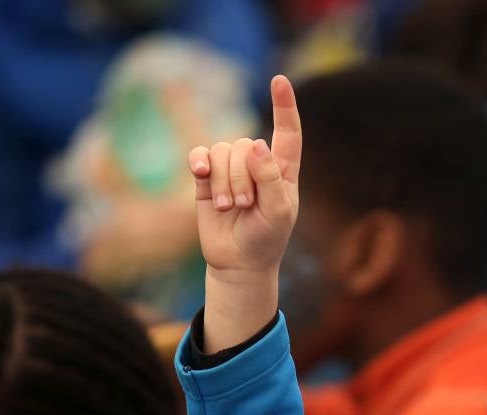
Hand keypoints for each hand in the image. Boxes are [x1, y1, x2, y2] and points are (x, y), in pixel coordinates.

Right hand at [188, 75, 301, 278]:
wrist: (238, 262)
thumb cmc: (266, 239)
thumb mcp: (278, 212)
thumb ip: (270, 178)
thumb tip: (255, 144)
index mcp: (284, 170)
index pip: (287, 133)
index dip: (284, 106)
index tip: (279, 80)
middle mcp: (257, 163)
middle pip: (244, 145)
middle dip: (241, 177)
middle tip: (244, 206)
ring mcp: (230, 168)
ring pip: (222, 150)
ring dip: (223, 181)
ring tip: (228, 207)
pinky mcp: (206, 176)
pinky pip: (200, 154)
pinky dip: (199, 162)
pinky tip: (199, 173)